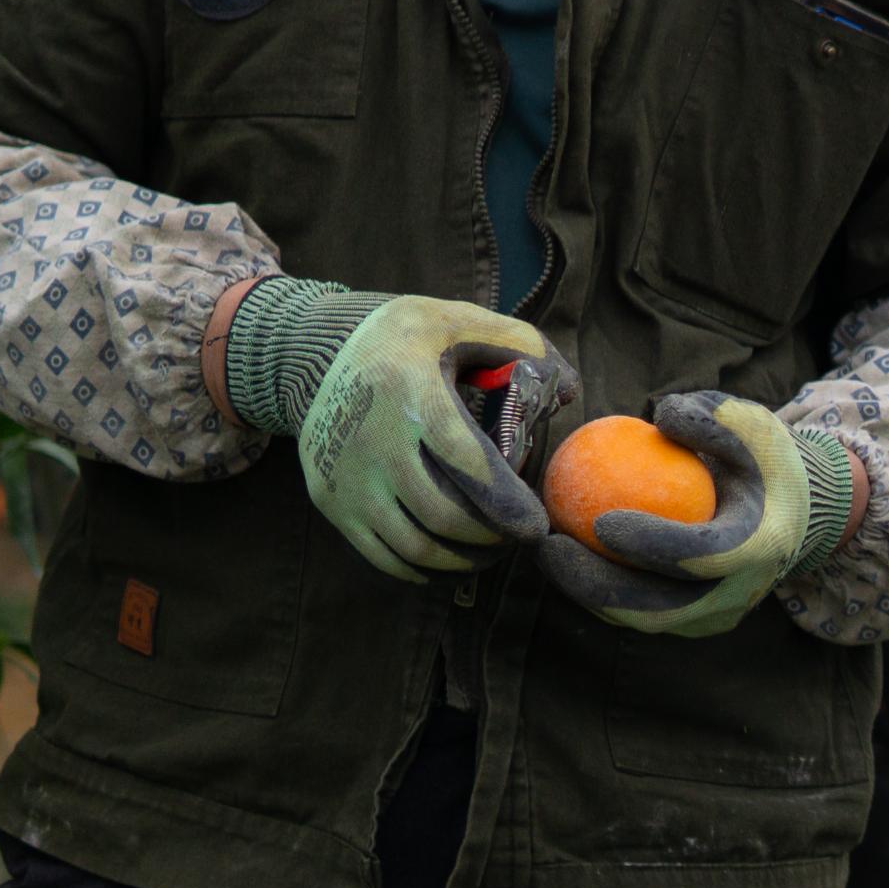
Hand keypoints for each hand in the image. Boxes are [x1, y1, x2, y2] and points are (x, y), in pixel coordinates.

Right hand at [293, 295, 557, 580]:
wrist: (319, 349)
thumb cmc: (407, 339)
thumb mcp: (459, 319)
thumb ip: (518, 344)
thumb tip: (568, 391)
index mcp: (411, 393)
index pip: (467, 463)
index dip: (507, 502)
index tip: (536, 523)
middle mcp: (373, 441)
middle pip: (442, 515)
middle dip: (491, 537)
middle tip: (519, 538)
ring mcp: (346, 476)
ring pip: (412, 545)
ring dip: (460, 561)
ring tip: (490, 553)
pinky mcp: (328, 498)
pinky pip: (379, 553)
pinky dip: (420, 568)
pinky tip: (449, 558)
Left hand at [535, 392, 820, 638]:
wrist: (791, 514)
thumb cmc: (763, 461)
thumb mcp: (751, 425)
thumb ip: (712, 417)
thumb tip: (659, 417)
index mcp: (760, 547)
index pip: (699, 556)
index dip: (650, 545)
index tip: (600, 520)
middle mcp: (739, 594)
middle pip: (659, 607)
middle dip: (596, 586)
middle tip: (550, 548)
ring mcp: (716, 616)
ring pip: (641, 618)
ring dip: (588, 592)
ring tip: (547, 553)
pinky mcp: (693, 623)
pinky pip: (639, 613)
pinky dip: (600, 590)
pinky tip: (564, 557)